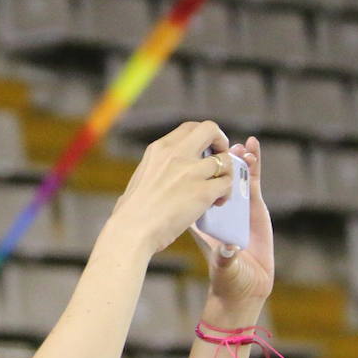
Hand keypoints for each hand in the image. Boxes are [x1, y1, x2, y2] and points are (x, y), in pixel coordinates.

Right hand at [109, 120, 234, 255]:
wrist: (132, 230)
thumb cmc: (131, 211)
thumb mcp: (142, 175)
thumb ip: (158, 167)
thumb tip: (162, 172)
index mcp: (160, 148)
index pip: (191, 127)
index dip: (204, 137)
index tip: (205, 151)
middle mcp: (177, 154)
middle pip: (211, 129)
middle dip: (220, 143)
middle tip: (219, 161)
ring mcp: (191, 172)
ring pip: (225, 159)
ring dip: (226, 173)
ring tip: (219, 190)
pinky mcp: (203, 192)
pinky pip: (226, 184)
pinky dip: (226, 193)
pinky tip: (217, 203)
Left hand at [188, 136, 273, 308]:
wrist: (244, 285)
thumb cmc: (228, 276)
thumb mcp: (223, 264)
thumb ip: (226, 255)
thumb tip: (229, 249)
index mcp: (200, 217)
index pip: (193, 188)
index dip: (194, 172)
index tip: (194, 158)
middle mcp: (214, 206)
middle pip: (211, 174)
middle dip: (216, 157)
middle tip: (219, 145)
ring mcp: (233, 203)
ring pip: (231, 173)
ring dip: (234, 157)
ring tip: (239, 146)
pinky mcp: (252, 204)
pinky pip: (250, 179)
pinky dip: (252, 165)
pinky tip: (252, 150)